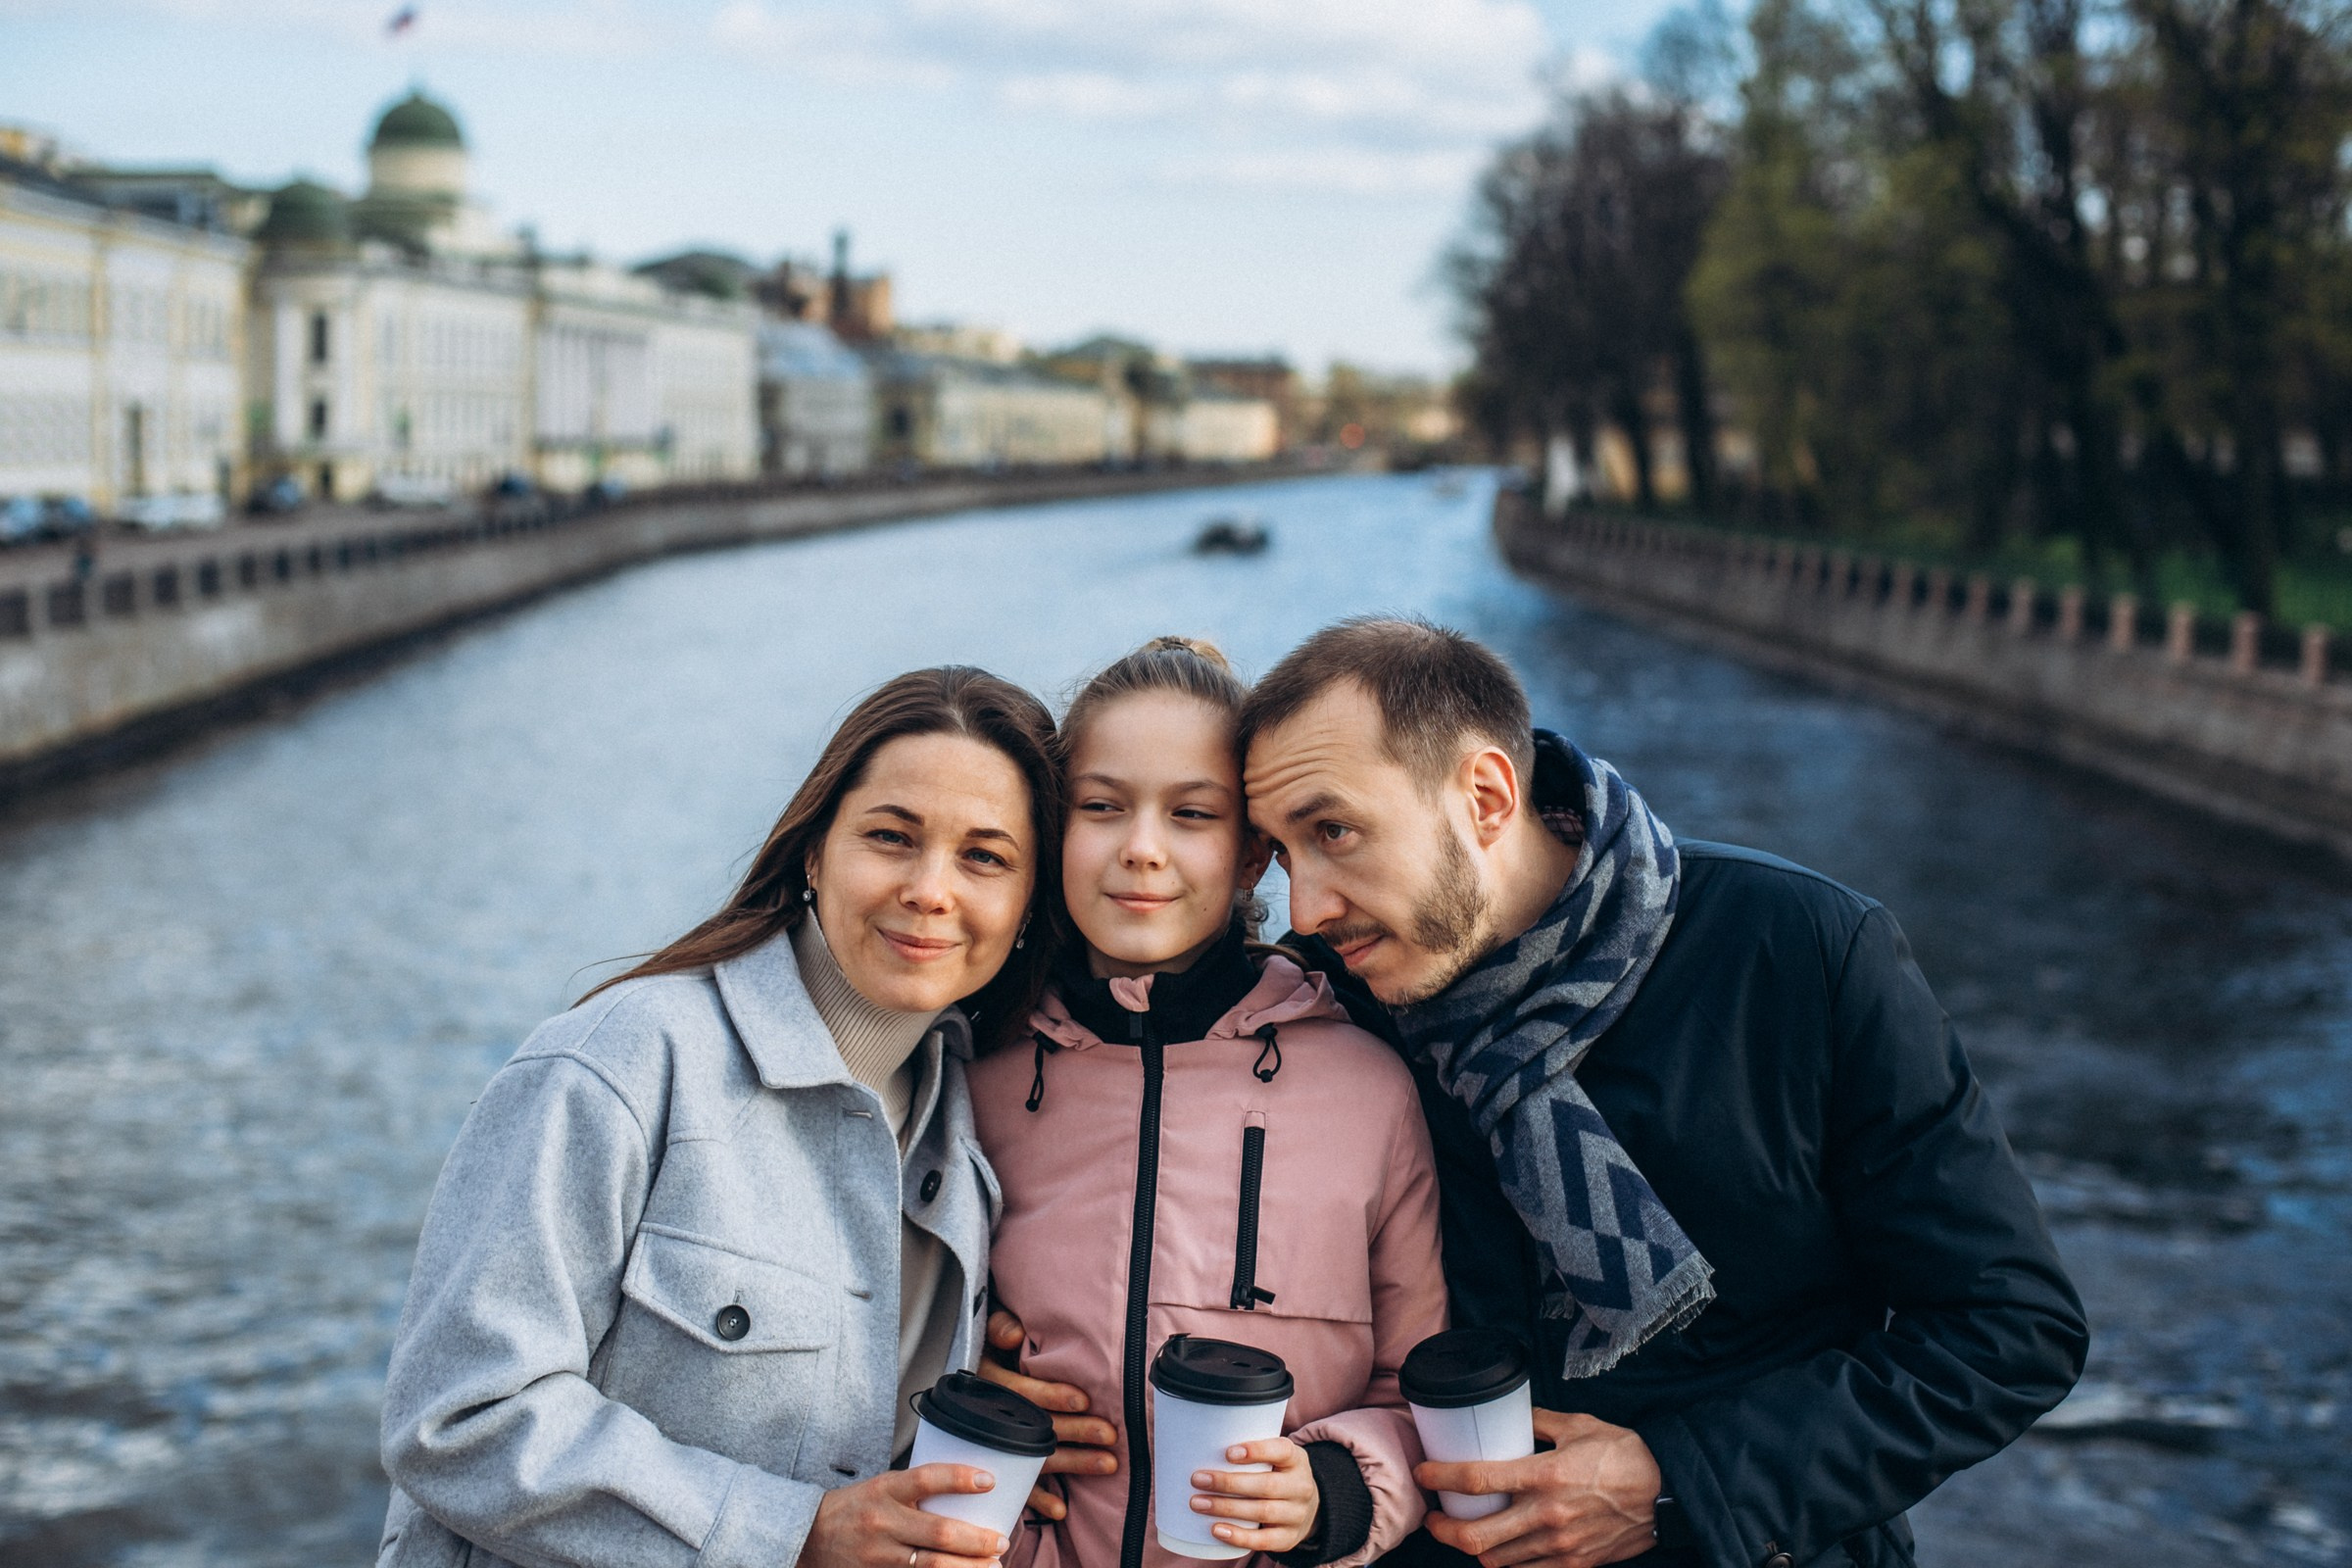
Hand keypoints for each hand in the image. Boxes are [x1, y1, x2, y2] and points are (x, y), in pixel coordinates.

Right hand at [801, 1464, 1008, 1567]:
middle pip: (939, 1533)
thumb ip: (917, 1490)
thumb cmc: (855, 1507)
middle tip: (1001, 1542)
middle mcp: (883, 1522)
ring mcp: (880, 1554)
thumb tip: (968, 1491)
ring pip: (931, 1565)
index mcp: (885, 1489)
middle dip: (976, 1541)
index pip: (926, 1478)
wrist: (808, 1536)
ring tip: (993, 1566)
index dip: (960, 1478)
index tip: (990, 1481)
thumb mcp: (882, 1486)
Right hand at [975, 1309, 1118, 1520]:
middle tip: (1110, 1434)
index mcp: (986, 1384)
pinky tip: (1061, 1509)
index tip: (1082, 1400)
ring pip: (1035, 1456)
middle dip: (1074, 1431)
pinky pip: (1016, 1485)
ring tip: (1108, 1463)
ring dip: (1072, 1462)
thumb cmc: (983, 1348)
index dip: (1051, 1396)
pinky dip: (1038, 1498)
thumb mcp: (984, 1331)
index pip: (1020, 1393)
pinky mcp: (997, 1463)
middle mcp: (989, 1417)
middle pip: (1035, 1427)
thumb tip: (1014, 1333)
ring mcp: (993, 1444)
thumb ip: (999, 1326)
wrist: (959, 1376)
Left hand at [1190, 1436, 1321, 1555]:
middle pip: (1266, 1485)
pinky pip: (1264, 1540)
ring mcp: (1297, 1515)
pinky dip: (1239, 1536)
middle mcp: (1301, 1487)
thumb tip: (1204, 1449)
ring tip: (1198, 1503)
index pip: (1281, 1451)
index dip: (1256, 1451)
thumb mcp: (1274, 1458)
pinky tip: (1217, 1529)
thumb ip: (1251, 1453)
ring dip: (1226, 1508)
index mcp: (1296, 1460)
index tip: (1227, 1453)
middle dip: (1228, 1483)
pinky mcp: (1289, 1538)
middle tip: (1197, 1479)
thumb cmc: (1278, 1475)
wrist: (1307, 1508)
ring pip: (1262, 1512)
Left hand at [1415, 1409, 1660, 1567]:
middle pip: (1476, 1537)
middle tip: (1433, 1517)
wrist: (1666, 1497)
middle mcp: (1547, 1515)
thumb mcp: (1580, 1425)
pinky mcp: (1573, 1565)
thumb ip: (1539, 1420)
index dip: (1440, 1477)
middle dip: (1444, 1530)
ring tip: (1464, 1530)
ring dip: (1472, 1548)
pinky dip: (1505, 1562)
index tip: (1424, 1473)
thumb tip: (1509, 1415)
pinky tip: (1499, 1547)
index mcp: (1545, 1474)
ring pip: (1496, 1560)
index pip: (1477, 1480)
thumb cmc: (1624, 1456)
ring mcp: (1559, 1546)